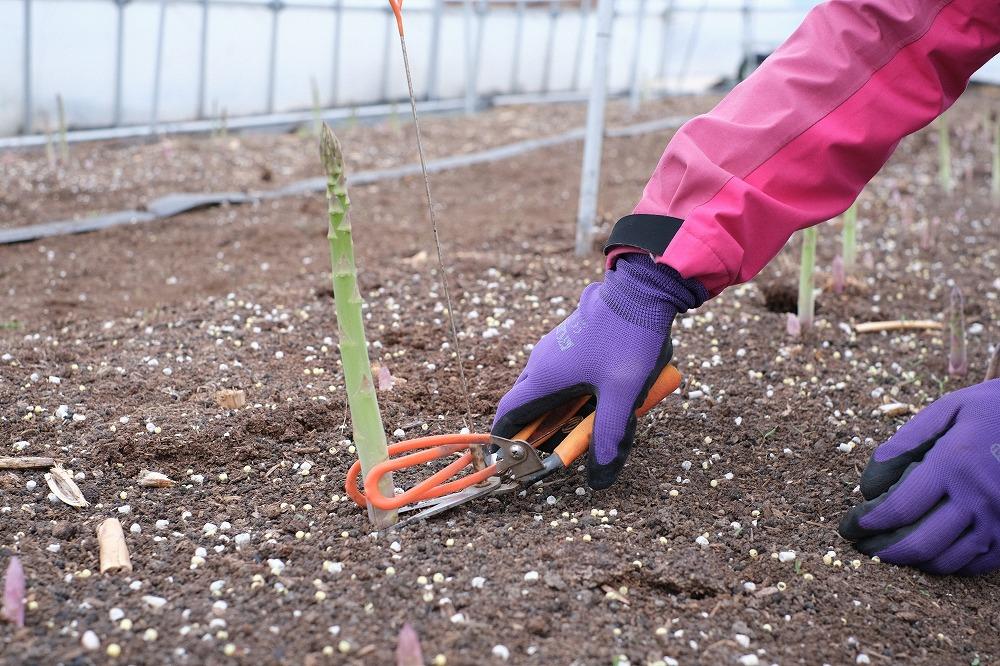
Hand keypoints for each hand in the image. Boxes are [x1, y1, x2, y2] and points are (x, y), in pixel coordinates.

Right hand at [492, 254, 705, 488]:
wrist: (642, 287)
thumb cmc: (629, 339)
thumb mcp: (622, 396)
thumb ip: (609, 438)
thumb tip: (599, 479)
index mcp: (544, 377)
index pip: (508, 416)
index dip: (505, 442)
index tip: (510, 462)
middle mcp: (541, 362)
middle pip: (527, 405)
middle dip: (537, 431)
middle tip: (555, 451)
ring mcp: (556, 347)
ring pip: (547, 388)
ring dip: (559, 412)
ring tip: (585, 425)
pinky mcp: (572, 339)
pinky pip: (563, 373)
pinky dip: (571, 393)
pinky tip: (601, 396)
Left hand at [839, 380, 999, 574]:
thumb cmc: (987, 411)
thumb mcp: (945, 409)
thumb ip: (904, 442)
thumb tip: (869, 483)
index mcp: (954, 464)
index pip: (900, 508)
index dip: (868, 523)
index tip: (850, 525)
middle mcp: (979, 498)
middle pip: (920, 542)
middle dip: (882, 550)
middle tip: (861, 545)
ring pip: (947, 560)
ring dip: (911, 562)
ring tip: (887, 553)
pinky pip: (974, 564)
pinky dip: (945, 565)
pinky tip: (926, 554)